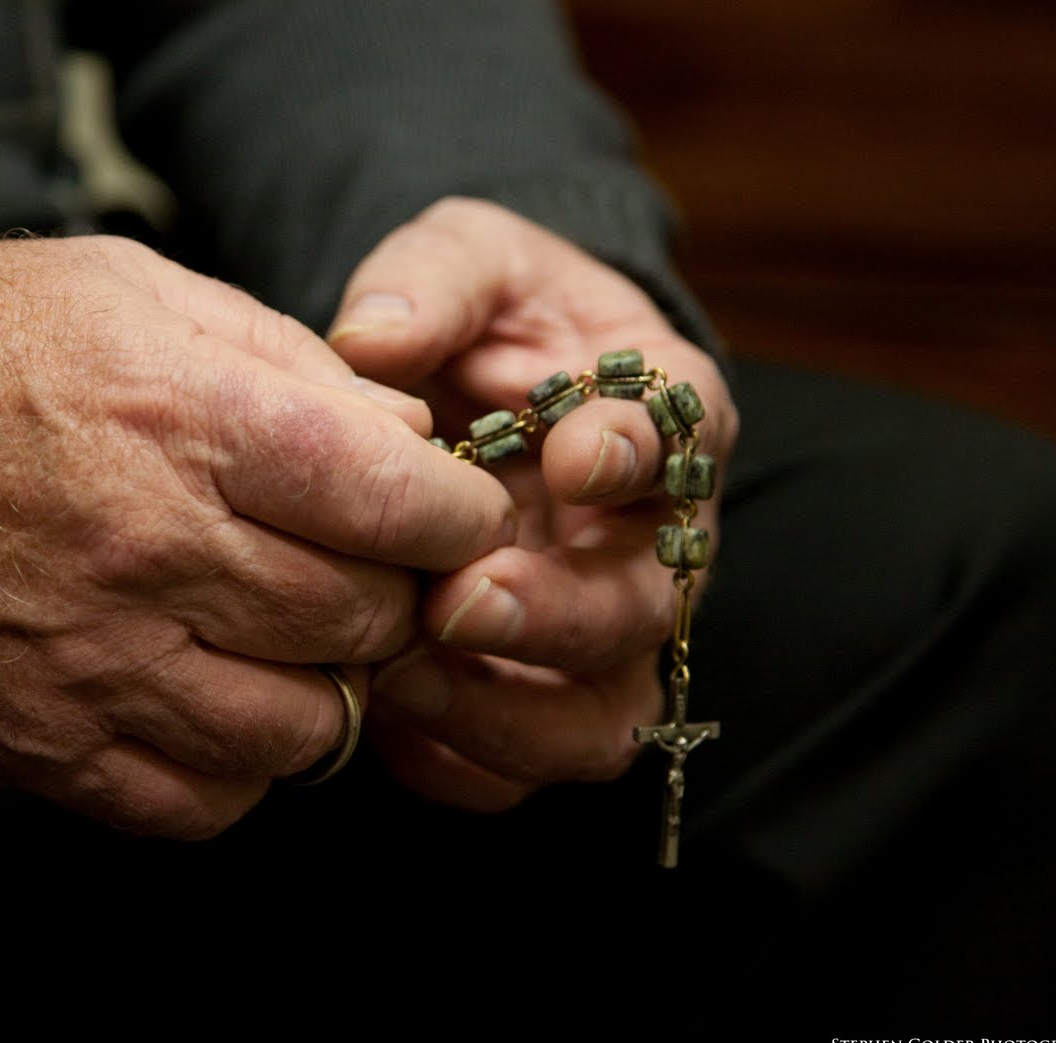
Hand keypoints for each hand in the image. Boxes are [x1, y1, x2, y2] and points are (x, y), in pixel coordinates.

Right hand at [0, 235, 514, 837]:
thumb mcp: (140, 295)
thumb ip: (290, 362)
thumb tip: (406, 438)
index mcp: (192, 423)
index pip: (400, 504)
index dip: (454, 514)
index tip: (445, 512)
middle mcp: (156, 553)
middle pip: (363, 625)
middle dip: (392, 599)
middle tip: (359, 570)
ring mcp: (97, 663)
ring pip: (301, 733)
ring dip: (320, 691)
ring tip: (280, 641)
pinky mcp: (43, 744)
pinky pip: (201, 804)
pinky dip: (234, 768)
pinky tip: (209, 703)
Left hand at [328, 198, 737, 810]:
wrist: (476, 385)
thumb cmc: (482, 314)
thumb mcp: (466, 259)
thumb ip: (432, 282)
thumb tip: (373, 338)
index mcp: (656, 417)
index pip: (681, 441)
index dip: (638, 457)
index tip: (575, 455)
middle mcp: (646, 542)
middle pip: (640, 611)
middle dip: (555, 614)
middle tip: (461, 599)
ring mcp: (594, 633)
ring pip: (598, 720)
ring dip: (508, 712)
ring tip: (404, 677)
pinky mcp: (533, 695)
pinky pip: (518, 770)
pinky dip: (462, 762)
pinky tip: (391, 726)